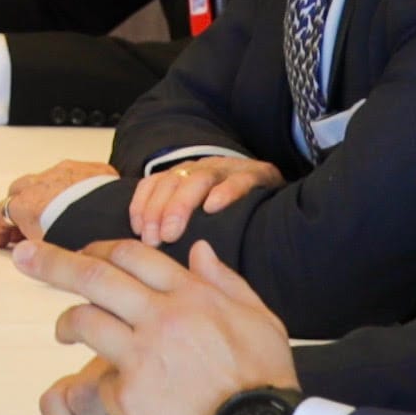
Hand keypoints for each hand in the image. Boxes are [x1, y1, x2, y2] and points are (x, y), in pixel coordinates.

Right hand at [0, 158, 117, 249]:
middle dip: (19, 206)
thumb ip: (34, 250)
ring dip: (45, 194)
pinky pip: (76, 175)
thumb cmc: (84, 235)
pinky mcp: (91, 169)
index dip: (0, 228)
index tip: (2, 238)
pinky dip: (73, 187)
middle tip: (24, 227)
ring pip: (46, 179)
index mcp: (26, 204)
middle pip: (19, 191)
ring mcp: (66, 172)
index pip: (2, 213)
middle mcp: (41, 183)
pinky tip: (82, 201)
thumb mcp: (49, 251)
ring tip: (54, 212)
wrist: (118, 218)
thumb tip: (29, 256)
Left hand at [10, 234, 299, 414]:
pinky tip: (110, 396)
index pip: (133, 255)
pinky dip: (98, 386)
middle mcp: (162, 318)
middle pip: (93, 276)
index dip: (99, 249)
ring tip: (62, 332)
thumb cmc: (267, 383)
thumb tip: (198, 249)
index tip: (80, 252)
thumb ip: (227, 283)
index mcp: (193, 296)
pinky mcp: (126, 397)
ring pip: (83, 320)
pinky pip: (97, 381)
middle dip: (52, 262)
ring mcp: (141, 357)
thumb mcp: (261, 321)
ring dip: (65, 323)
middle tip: (24, 257)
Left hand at [128, 152, 280, 244]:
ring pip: (200, 179)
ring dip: (181, 205)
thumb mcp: (200, 210)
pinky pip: (240, 180)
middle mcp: (203, 168)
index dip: (142, 205)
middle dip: (158, 210)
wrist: (277, 191)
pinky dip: (226, 192)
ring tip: (173, 232)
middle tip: (154, 239)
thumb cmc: (231, 209)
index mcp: (185, 174)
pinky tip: (213, 207)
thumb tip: (142, 246)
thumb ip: (173, 221)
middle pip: (173, 181)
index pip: (154, 183)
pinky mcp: (258, 174)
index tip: (138, 232)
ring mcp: (230, 169)